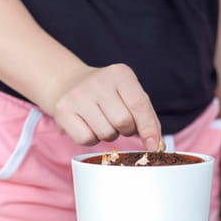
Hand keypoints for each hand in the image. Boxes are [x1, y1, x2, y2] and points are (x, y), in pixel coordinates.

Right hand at [44, 63, 162, 150]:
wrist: (68, 83)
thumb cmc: (108, 94)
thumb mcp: (130, 95)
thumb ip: (148, 118)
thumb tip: (157, 145)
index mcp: (120, 74)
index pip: (139, 105)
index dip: (148, 128)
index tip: (153, 146)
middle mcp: (98, 82)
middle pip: (123, 122)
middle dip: (126, 130)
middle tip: (119, 123)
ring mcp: (78, 96)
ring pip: (106, 134)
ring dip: (109, 135)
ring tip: (103, 120)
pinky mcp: (63, 111)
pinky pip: (87, 139)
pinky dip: (92, 139)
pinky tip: (89, 125)